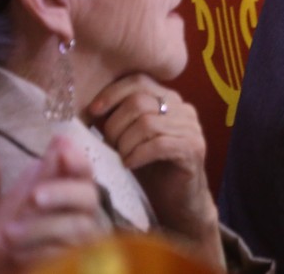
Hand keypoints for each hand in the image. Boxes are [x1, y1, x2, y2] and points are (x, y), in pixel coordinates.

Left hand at [0, 136, 103, 273]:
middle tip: (32, 197)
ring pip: (79, 226)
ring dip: (44, 227)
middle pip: (89, 195)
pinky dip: (44, 252)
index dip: (77, 160)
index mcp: (55, 188)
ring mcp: (72, 239)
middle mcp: (70, 211)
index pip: (80, 169)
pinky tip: (18, 254)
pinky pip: (69, 255)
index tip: (61, 152)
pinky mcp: (69, 262)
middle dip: (64, 192)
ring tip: (6, 234)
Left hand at [88, 75, 222, 268]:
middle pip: (139, 101)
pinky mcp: (194, 149)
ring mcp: (192, 128)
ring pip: (147, 123)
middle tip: (109, 146)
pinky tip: (130, 165)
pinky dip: (137, 155)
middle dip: (115, 125)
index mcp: (168, 100)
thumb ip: (118, 120)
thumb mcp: (129, 140)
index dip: (112, 93)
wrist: (177, 203)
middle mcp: (183, 109)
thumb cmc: (149, 170)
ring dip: (125, 143)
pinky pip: (159, 144)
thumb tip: (89, 108)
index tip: (93, 111)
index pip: (138, 81)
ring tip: (120, 158)